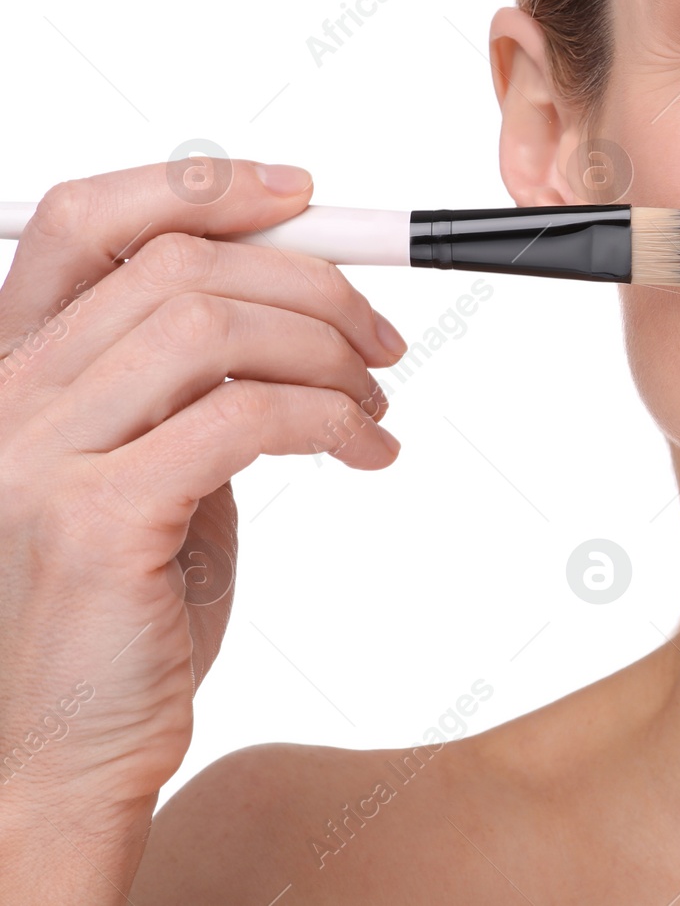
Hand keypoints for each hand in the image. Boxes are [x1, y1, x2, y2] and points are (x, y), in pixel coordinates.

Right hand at [0, 161, 405, 901]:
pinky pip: (246, 416)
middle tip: (382, 339)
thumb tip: (296, 307)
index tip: (307, 196)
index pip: (86, 220)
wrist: (63, 751)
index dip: (203, 188)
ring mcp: (40, 456)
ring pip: (215, 328)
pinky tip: (368, 452)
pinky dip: (333, 420)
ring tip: (375, 402)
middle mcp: (9, 397)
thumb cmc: (120, 611)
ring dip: (328, 352)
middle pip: (178, 266)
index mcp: (16, 370)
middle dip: (312, 284)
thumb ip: (190, 386)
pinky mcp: (97, 519)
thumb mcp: (152, 469)